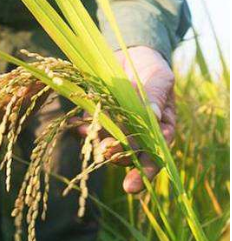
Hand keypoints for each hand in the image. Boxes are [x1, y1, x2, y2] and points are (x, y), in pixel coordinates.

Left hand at [84, 46, 175, 193]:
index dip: (145, 171)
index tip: (133, 186)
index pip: (155, 155)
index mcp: (159, 129)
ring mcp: (116, 127)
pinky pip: (90, 128)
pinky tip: (79, 128)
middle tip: (109, 155)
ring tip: (97, 146)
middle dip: (120, 157)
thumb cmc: (152, 68)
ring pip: (108, 144)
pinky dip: (84, 130)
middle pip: (130, 154)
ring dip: (101, 147)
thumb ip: (156, 96)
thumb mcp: (160, 78)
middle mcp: (137, 133)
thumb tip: (152, 113)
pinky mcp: (97, 117)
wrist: (129, 53)